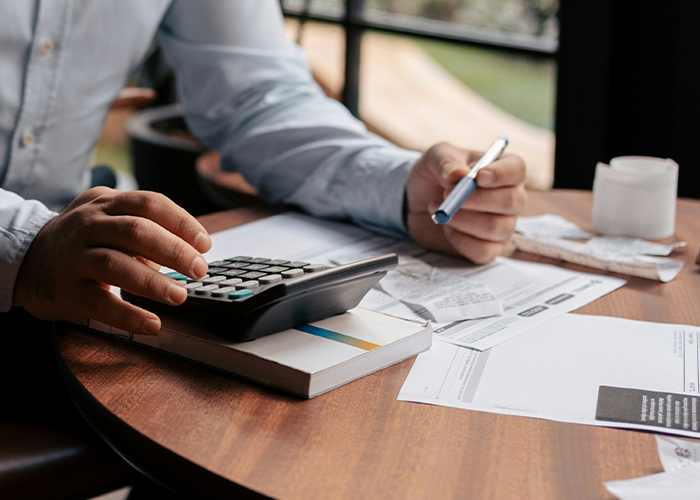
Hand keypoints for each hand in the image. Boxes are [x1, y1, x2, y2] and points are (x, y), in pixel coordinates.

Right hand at [12, 188, 211, 333]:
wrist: (29, 261)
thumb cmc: (86, 241)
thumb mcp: (111, 220)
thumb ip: (147, 229)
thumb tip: (191, 251)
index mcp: (107, 204)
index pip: (150, 204)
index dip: (181, 223)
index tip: (205, 244)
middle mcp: (88, 225)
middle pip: (136, 231)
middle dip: (174, 251)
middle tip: (199, 269)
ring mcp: (75, 257)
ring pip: (117, 264)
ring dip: (154, 282)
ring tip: (180, 296)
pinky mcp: (68, 290)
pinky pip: (100, 303)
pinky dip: (129, 315)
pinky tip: (152, 324)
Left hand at [406, 142, 525, 263]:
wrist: (417, 203)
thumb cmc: (434, 175)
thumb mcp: (433, 158)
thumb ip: (445, 162)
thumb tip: (459, 175)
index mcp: (503, 168)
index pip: (517, 169)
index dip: (501, 174)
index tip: (478, 177)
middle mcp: (510, 198)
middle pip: (511, 201)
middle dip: (477, 200)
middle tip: (447, 195)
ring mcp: (503, 225)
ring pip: (496, 227)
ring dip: (462, 220)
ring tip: (440, 211)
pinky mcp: (489, 248)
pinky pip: (484, 251)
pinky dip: (461, 241)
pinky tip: (447, 229)